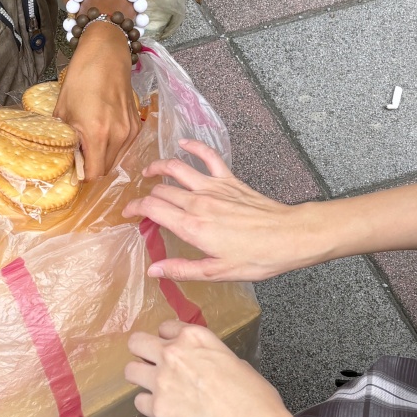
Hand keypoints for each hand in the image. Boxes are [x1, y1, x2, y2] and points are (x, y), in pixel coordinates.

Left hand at [55, 20, 138, 179]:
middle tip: (79, 155)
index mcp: (97, 133)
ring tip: (90, 143)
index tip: (73, 169)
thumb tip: (64, 158)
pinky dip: (113, 147)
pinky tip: (103, 133)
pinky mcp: (137, 125)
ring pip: (117, 159)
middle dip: (92, 166)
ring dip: (103, 157)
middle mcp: (118, 136)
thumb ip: (65, 138)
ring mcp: (130, 131)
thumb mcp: (63, 110)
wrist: (106, 56)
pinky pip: (125, 147)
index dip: (82, 175)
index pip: (94, 173)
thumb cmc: (81, 79)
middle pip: (106, 169)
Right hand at [123, 141, 336, 281]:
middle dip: (145, 195)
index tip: (127, 214)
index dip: (134, 209)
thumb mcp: (216, 272)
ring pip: (177, 168)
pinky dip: (194, 147)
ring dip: (159, 167)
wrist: (289, 237)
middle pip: (161, 190)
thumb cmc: (256, 258)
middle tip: (139, 205)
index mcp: (192, 227)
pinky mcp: (230, 181)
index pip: (152, 209)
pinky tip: (184, 144)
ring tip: (149, 172)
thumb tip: (154, 269)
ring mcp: (214, 188)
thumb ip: (182, 269)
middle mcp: (199, 202)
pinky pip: (209, 157)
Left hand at [125, 320, 292, 416]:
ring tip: (154, 388)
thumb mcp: (236, 362)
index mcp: (196, 338)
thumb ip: (211, 358)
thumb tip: (207, 366)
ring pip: (130, 370)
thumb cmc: (254, 397)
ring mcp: (162, 380)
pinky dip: (149, 406)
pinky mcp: (157, 408)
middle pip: (137, 342)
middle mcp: (173, 353)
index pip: (166, 327)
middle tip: (152, 364)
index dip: (168, 339)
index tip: (172, 348)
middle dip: (142, 352)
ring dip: (140, 377)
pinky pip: (139, 402)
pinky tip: (163, 410)